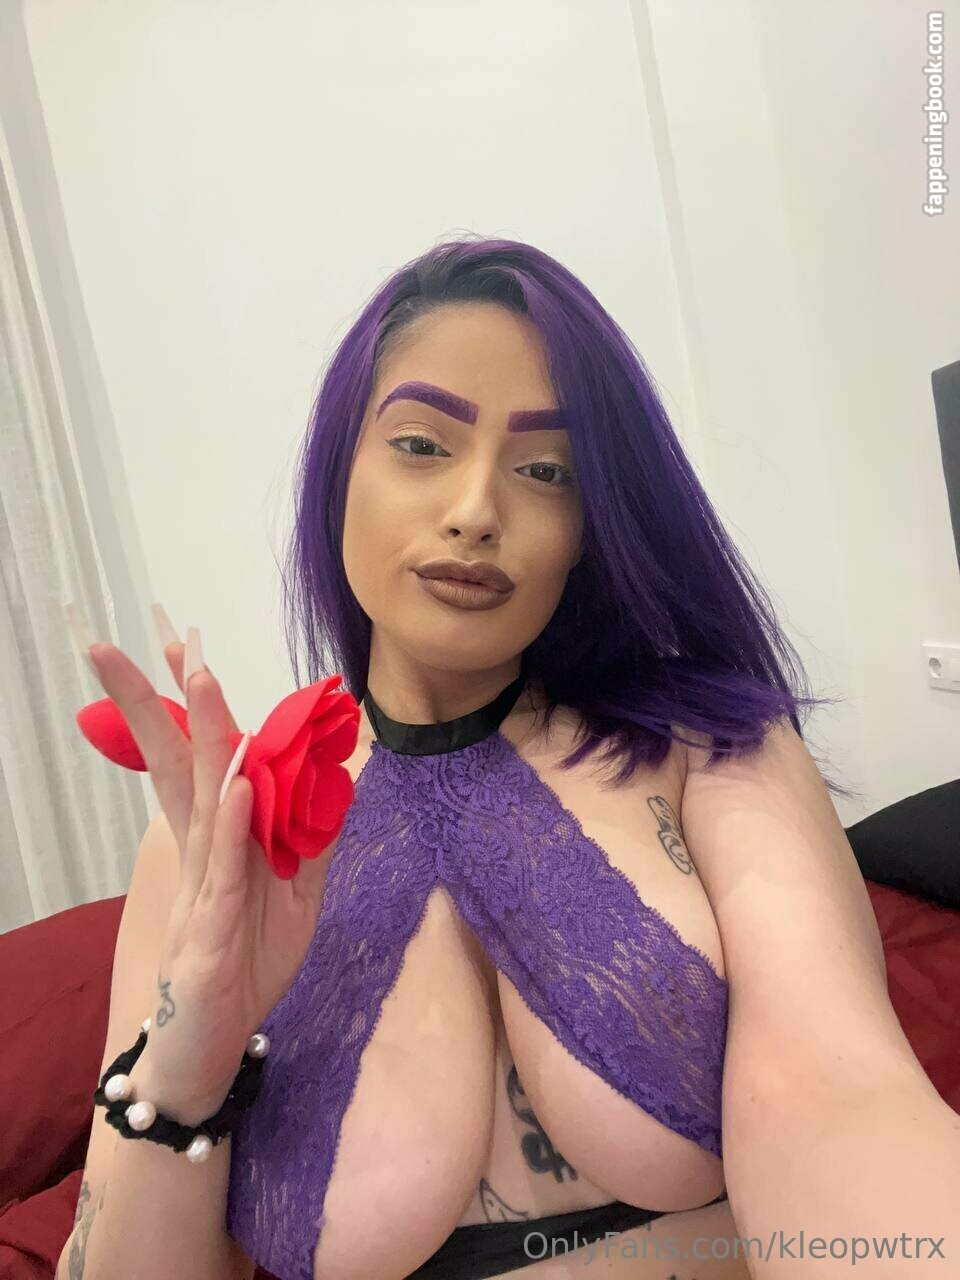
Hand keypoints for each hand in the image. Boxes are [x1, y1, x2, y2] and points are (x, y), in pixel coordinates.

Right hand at [82, 614, 343, 1109]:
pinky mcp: (210, 926)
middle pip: (183, 760)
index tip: (185, 647)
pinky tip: (237, 780)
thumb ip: (312, 836)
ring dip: (201, 735)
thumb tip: (337, 781)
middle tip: (161, 635)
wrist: (216, 1044)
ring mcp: (202, 883)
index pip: (206, 757)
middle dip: (167, 697)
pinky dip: (232, 821)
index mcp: (220, 837)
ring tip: (196, 676)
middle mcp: (203, 848)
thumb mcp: (299, 892)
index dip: (194, 705)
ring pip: (201, 796)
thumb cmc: (248, 961)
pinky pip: (225, 865)